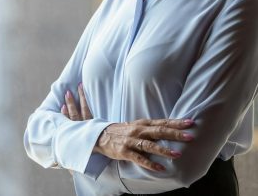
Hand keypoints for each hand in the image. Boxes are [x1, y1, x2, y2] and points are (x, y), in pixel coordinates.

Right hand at [60, 84, 194, 171]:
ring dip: (163, 149)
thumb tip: (171, 128)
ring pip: (149, 145)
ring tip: (177, 154)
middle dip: (175, 133)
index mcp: (142, 124)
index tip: (191, 122)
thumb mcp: (136, 126)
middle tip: (190, 136)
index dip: (176, 122)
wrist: (100, 136)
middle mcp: (138, 130)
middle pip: (159, 131)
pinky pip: (138, 158)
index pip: (162, 122)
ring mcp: (131, 141)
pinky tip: (160, 168)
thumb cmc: (122, 131)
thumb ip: (151, 128)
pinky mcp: (124, 151)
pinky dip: (149, 163)